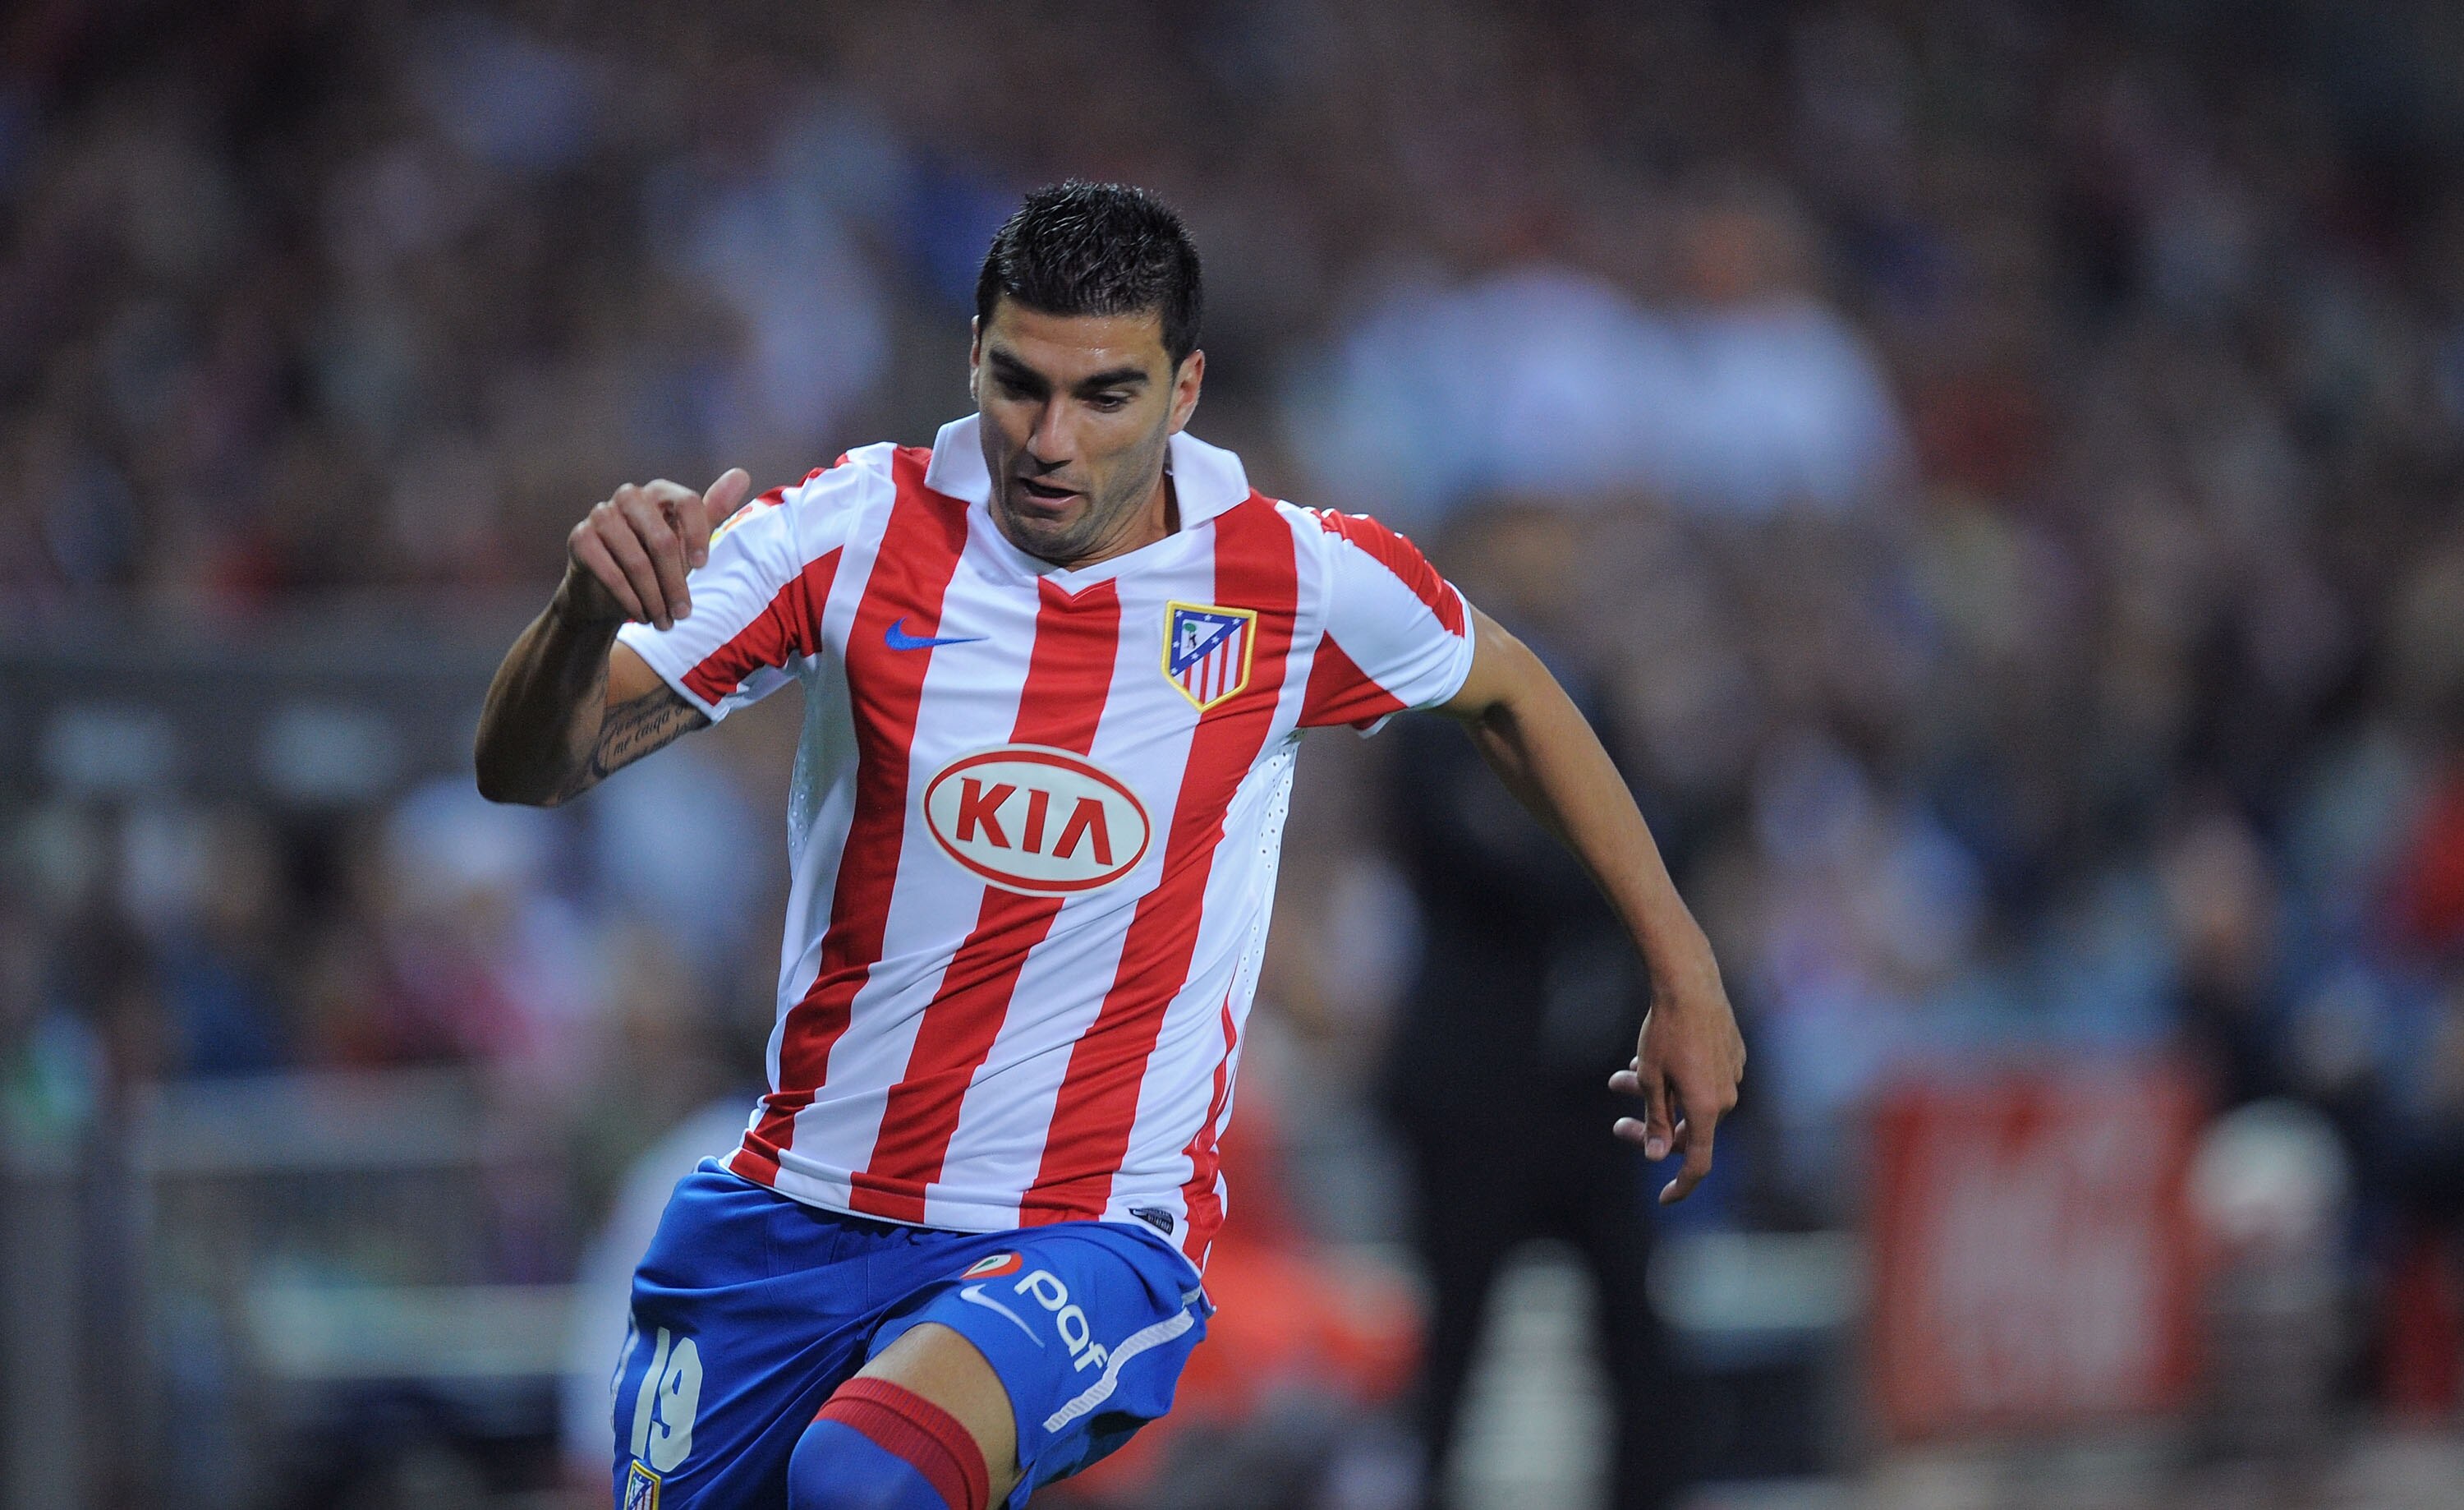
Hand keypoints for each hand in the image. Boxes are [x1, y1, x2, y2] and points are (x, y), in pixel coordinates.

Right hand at [560, 469, 752, 630]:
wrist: (606, 591)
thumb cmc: (655, 562)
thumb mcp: (687, 540)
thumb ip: (713, 510)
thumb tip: (741, 474)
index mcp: (659, 492)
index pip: (688, 503)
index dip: (699, 536)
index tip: (702, 567)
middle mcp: (629, 497)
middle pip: (662, 540)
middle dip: (676, 584)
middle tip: (683, 615)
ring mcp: (601, 515)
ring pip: (637, 561)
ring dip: (654, 599)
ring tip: (664, 622)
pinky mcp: (580, 538)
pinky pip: (611, 572)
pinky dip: (630, 600)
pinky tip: (640, 616)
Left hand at [1610, 955, 1744, 1203]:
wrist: (1689, 982)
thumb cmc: (1666, 1031)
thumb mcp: (1651, 1079)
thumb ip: (1656, 1122)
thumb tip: (1659, 1158)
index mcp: (1707, 1109)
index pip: (1699, 1163)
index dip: (1682, 1185)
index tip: (1663, 1199)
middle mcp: (1725, 1096)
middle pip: (1687, 1129)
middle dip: (1650, 1129)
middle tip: (1618, 1125)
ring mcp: (1731, 1075)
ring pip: (1689, 1100)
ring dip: (1655, 1097)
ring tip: (1620, 1077)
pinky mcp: (1731, 1054)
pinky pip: (1700, 1079)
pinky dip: (1674, 1079)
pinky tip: (1645, 1058)